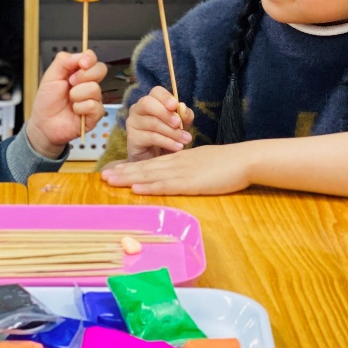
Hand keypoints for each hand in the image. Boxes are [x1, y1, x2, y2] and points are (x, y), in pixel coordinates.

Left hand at [25, 50, 105, 157]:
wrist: (43, 124)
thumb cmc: (47, 101)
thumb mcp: (50, 76)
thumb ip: (64, 61)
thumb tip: (82, 55)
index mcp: (79, 72)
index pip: (92, 59)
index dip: (90, 59)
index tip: (82, 64)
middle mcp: (89, 84)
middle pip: (101, 70)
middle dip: (84, 75)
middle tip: (70, 83)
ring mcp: (93, 98)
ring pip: (95, 89)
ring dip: (77, 94)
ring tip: (70, 100)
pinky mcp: (95, 114)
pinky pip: (94, 105)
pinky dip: (80, 107)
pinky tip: (75, 111)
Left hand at [100, 144, 250, 195]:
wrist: (244, 159)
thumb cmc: (228, 163)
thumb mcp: (204, 163)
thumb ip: (190, 169)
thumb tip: (181, 176)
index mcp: (179, 159)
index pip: (151, 163)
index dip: (132, 167)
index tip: (116, 170)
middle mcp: (176, 163)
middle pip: (145, 167)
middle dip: (123, 172)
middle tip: (103, 176)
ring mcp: (182, 172)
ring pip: (150, 174)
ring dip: (129, 178)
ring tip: (110, 180)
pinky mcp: (190, 182)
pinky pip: (166, 184)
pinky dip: (149, 186)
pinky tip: (136, 188)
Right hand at [125, 86, 193, 162]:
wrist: (157, 161)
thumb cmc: (168, 139)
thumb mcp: (181, 127)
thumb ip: (184, 117)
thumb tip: (183, 107)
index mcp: (151, 102)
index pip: (156, 92)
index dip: (165, 97)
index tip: (175, 105)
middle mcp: (138, 109)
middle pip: (147, 103)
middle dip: (165, 113)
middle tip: (178, 124)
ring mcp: (132, 123)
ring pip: (152, 122)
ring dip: (171, 131)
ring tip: (185, 140)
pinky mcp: (132, 138)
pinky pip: (151, 137)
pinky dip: (166, 141)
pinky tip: (177, 147)